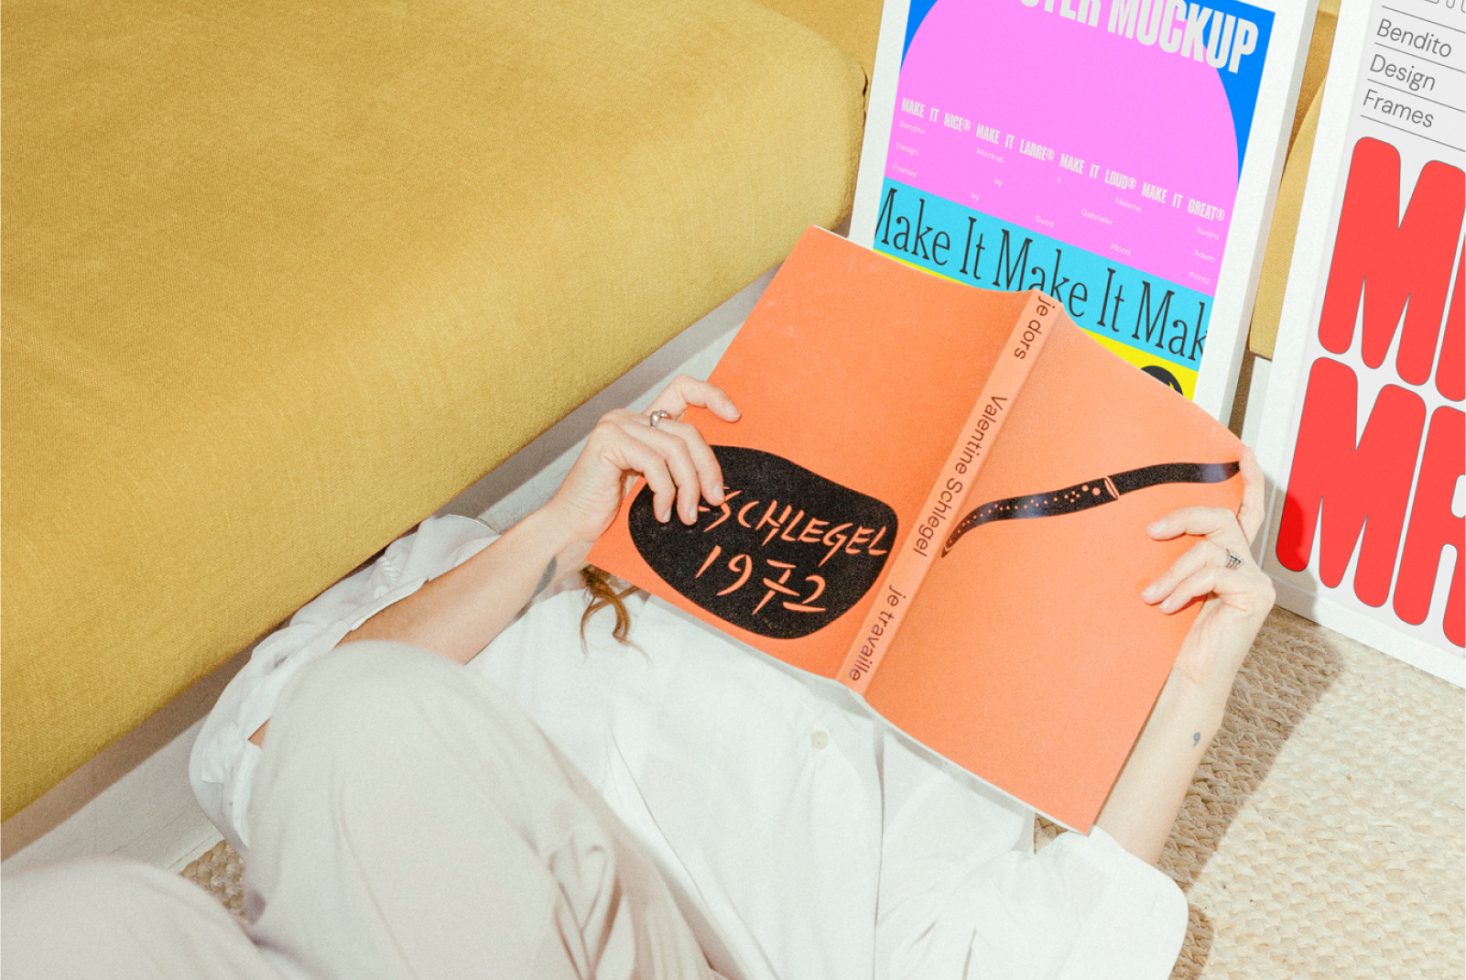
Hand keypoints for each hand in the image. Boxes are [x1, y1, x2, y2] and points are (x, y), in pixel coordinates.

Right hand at [543, 375, 740, 550]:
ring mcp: (617, 426)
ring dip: (688, 487)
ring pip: (675, 449)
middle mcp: (629, 418)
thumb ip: (680, 468)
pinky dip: (664, 492)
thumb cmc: (614, 515)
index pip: (683, 390)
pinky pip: (654, 463)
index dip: (712, 396)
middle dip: (708, 468)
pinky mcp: (609, 441)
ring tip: (687, 516)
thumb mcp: (656, 486)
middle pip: (688, 431)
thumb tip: (720, 476)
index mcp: (643, 423)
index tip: (735, 417)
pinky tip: (660, 513)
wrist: (572, 531)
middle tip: (716, 500)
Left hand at [1140, 446, 1274, 692]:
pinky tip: (1168, 607)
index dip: (1248, 480)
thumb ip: (1172, 556)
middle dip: (1183, 517)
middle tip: (1151, 532)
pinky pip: (1214, 573)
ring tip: (1151, 597)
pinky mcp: (1256, 595)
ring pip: (1210, 549)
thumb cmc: (1172, 632)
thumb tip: (1146, 528)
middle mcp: (1248, 563)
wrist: (1188, 675)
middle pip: (1221, 518)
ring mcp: (1256, 579)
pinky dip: (1185, 587)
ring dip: (1173, 572)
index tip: (1242, 451)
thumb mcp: (1169, 584)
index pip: (1246, 510)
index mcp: (1230, 558)